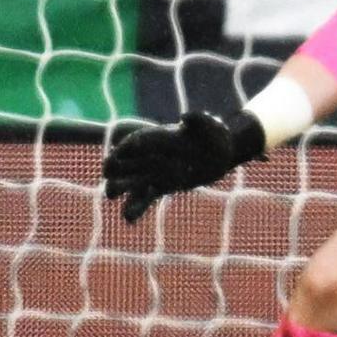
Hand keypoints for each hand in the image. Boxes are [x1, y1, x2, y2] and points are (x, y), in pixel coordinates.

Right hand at [101, 112, 261, 223]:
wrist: (224, 153)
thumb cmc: (214, 134)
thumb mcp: (210, 125)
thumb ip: (199, 120)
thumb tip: (185, 118)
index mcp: (155, 138)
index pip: (130, 143)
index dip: (123, 151)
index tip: (123, 159)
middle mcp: (149, 156)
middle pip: (122, 164)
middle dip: (113, 172)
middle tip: (114, 182)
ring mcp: (154, 173)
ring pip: (129, 183)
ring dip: (119, 189)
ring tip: (113, 195)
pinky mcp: (161, 188)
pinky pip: (144, 199)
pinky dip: (135, 208)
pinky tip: (128, 219)